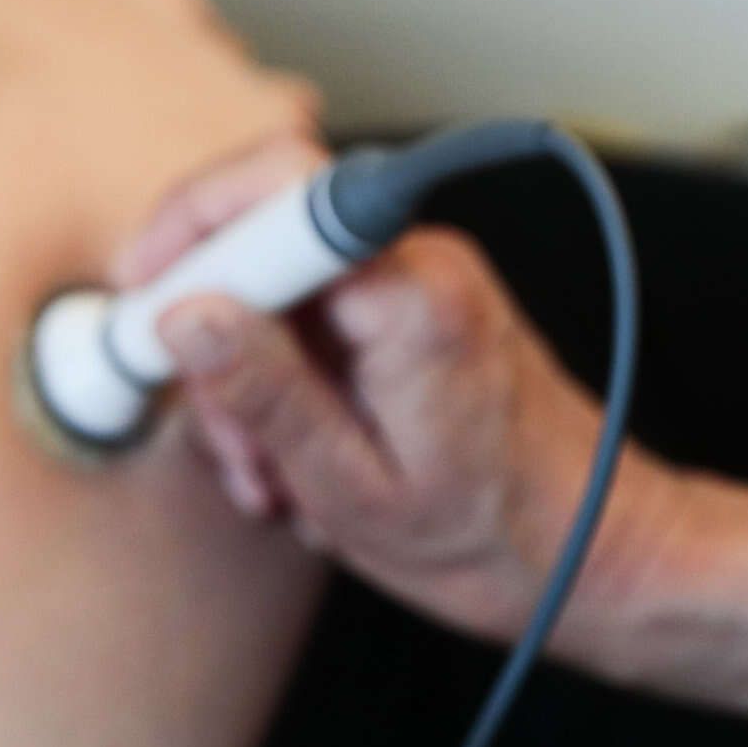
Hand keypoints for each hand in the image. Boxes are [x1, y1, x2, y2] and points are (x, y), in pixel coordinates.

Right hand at [119, 133, 684, 657]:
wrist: (599, 558)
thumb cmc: (499, 543)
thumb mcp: (355, 491)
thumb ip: (267, 394)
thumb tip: (184, 315)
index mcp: (410, 294)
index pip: (276, 187)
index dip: (189, 236)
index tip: (148, 310)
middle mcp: (418, 263)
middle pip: (259, 244)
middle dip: (214, 341)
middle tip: (225, 439)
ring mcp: (414, 283)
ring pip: (274, 295)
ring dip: (248, 385)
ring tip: (270, 478)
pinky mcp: (408, 312)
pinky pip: (310, 324)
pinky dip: (284, 390)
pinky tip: (298, 465)